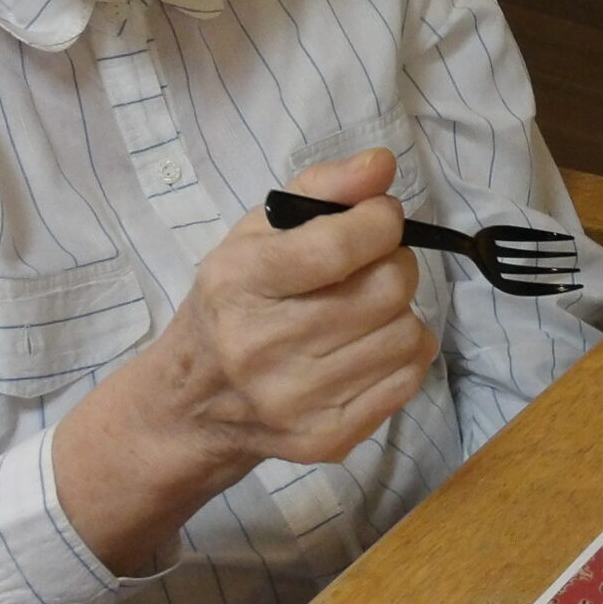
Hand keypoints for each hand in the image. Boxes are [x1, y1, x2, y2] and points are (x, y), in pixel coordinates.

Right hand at [52, 148, 438, 572]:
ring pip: (408, 334)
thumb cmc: (234, 301)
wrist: (194, 404)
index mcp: (238, 282)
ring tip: (363, 310)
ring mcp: (296, 400)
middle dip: (394, 264)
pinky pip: (408, 379)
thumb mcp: (258, 231)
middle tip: (372, 265)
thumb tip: (382, 165)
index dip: (380, 222)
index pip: (339, 247)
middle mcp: (262, 345)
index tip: (380, 218)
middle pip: (388, 289)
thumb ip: (324, 187)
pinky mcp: (326, 437)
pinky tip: (365, 348)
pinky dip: (400, 355)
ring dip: (398, 313)